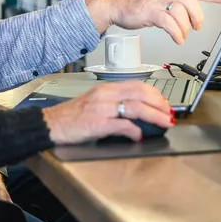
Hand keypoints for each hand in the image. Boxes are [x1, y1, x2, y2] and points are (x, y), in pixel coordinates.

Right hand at [42, 80, 172, 144]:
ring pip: (136, 107)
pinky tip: (139, 136)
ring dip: (154, 116)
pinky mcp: (98, 124)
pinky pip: (122, 125)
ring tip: (164, 123)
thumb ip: (114, 103)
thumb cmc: (72, 115)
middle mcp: (105, 95)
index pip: (137, 85)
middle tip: (169, 113)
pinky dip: (134, 131)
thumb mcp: (94, 102)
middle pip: (140, 94)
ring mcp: (102, 109)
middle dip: (159, 104)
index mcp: (105, 89)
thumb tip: (136, 111)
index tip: (164, 103)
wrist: (51, 123)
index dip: (154, 94)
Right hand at [86, 0, 220, 43]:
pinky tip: (176, 38)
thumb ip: (172, 5)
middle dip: (197, 16)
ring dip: (184, 28)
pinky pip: (169, 22)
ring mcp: (157, 1)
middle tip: (196, 26)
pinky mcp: (150, 12)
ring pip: (180, 12)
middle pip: (190, 0)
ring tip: (181, 35)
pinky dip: (176, 33)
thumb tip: (186, 14)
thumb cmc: (135, 3)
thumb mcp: (157, 0)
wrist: (114, 3)